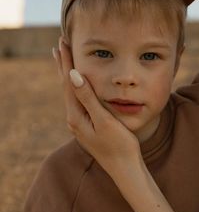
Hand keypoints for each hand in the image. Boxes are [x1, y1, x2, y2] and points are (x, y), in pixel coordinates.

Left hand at [53, 38, 179, 211]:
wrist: (125, 169)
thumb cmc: (120, 145)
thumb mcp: (104, 120)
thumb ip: (88, 98)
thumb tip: (72, 74)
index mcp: (76, 116)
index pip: (68, 82)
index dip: (66, 61)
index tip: (63, 42)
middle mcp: (74, 119)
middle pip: (66, 86)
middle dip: (63, 65)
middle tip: (60, 45)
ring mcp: (79, 123)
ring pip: (71, 93)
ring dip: (68, 74)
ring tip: (65, 61)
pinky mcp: (87, 126)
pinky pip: (78, 100)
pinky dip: (76, 87)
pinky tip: (77, 84)